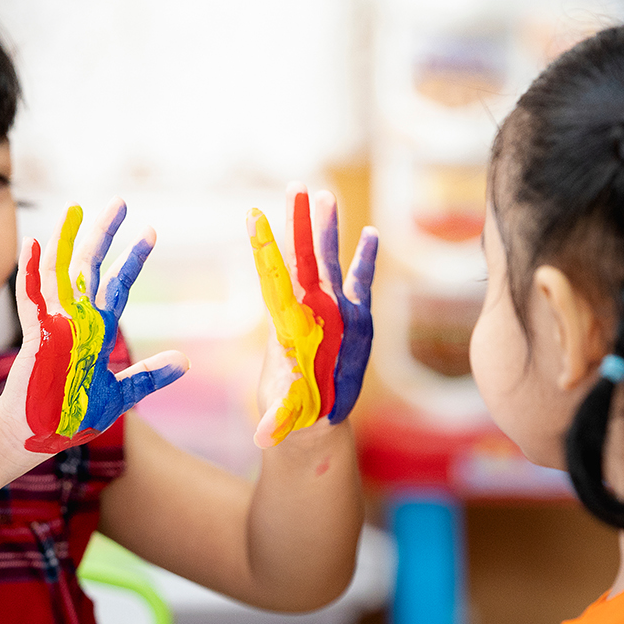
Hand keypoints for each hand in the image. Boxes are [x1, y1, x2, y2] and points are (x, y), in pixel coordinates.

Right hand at [9, 199, 187, 455]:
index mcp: (97, 332)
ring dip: (69, 240)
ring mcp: (54, 326)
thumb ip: (149, 376)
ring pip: (63, 274)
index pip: (117, 286)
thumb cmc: (74, 417)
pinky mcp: (36, 338)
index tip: (150, 232)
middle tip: (120, 202)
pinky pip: (32, 300)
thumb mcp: (121, 395)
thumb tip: (186, 361)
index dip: (132, 259)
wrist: (39, 436)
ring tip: (77, 208)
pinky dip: (31, 271)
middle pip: (91, 268)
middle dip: (105, 234)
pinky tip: (33, 243)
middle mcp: (76, 322)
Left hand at [249, 184, 377, 446]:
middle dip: (299, 224)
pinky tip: (371, 235)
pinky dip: (366, 261)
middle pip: (301, 259)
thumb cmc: (293, 416)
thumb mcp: (285, 419)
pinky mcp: (355, 321)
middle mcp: (309, 312)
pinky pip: (361, 285)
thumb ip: (278, 422)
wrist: (311, 420)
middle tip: (296, 186)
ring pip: (328, 264)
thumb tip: (265, 436)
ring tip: (326, 195)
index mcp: (288, 328)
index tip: (251, 215)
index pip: (273, 280)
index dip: (264, 249)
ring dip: (328, 231)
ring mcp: (332, 313)